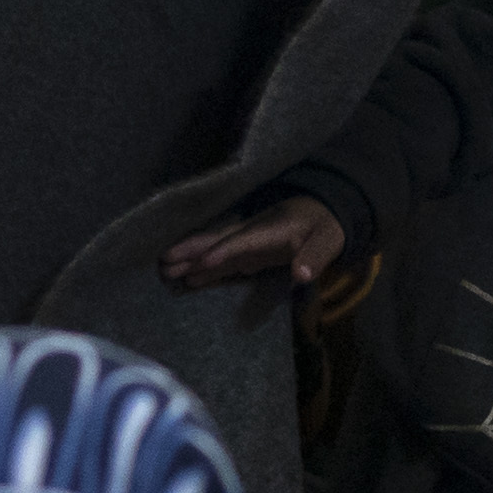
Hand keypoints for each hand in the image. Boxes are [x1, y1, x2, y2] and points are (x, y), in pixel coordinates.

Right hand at [158, 196, 346, 292]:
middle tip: (163, 262)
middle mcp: (251, 234)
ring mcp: (247, 243)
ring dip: (191, 261)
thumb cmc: (326, 227)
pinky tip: (189, 280)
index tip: (202, 264)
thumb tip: (301, 275)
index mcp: (269, 229)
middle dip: (191, 251)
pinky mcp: (248, 253)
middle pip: (217, 242)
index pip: (242, 241)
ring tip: (164, 271)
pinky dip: (204, 269)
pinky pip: (222, 261)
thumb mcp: (328, 240)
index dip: (223, 252)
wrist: (324, 212)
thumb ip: (315, 257)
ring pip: (214, 250)